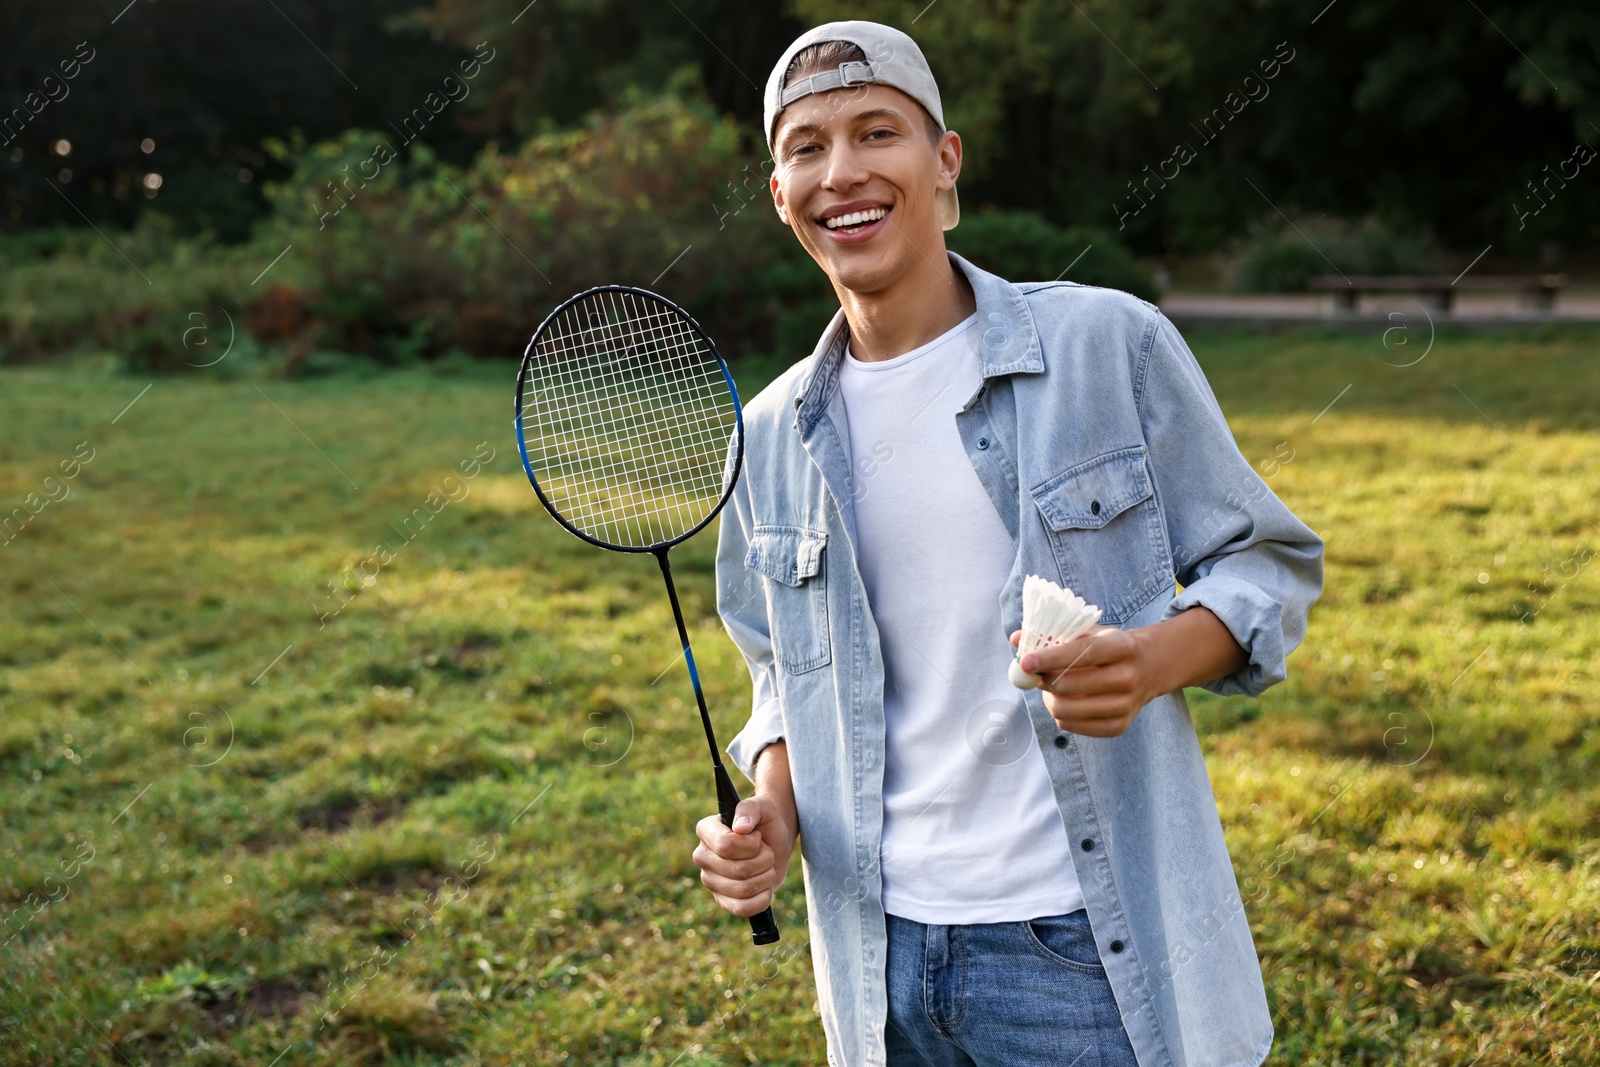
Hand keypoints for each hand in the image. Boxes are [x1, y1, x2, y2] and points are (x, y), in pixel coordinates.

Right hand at [692, 796, 794, 917]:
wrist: (775, 844)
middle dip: (763, 860)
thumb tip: (740, 827)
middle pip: (738, 870)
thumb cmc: (766, 822)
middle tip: (766, 851)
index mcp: (706, 830)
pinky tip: (765, 887)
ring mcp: (710, 880)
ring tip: (766, 866)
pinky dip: (762, 899)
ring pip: (743, 890)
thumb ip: (751, 809)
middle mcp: (702, 856)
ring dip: (766, 877)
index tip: (758, 836)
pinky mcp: (722, 900)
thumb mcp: (764, 807)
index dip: (750, 845)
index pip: (726, 845)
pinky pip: (742, 909)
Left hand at [1012, 625, 1156, 737]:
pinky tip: (1066, 700)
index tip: (1025, 662)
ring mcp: (1125, 705)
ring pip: (1065, 709)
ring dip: (1048, 698)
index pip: (1082, 653)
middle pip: (1068, 685)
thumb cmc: (1109, 646)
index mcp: (1122, 647)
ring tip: (1051, 687)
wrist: (1149, 668)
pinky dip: (1059, 714)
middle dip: (1043, 679)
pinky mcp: (1119, 726)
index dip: (1050, 658)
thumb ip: (1052, 634)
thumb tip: (1015, 639)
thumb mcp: (1089, 633)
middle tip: (1036, 673)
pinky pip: (1071, 725)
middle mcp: (1127, 677)